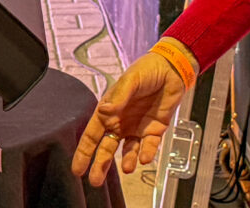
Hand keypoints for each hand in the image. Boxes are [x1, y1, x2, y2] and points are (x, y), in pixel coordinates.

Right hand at [71, 51, 186, 186]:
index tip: (77, 169)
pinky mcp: (154, 130)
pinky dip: (146, 153)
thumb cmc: (147, 70)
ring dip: (126, 161)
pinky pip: (148, 146)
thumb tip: (105, 110)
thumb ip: (119, 96)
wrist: (173, 69)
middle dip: (101, 164)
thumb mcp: (131, 79)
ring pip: (127, 151)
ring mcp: (137, 128)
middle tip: (95, 180)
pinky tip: (144, 158)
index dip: (84, 152)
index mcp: (109, 110)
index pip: (92, 134)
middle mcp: (121, 122)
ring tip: (127, 168)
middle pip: (107, 148)